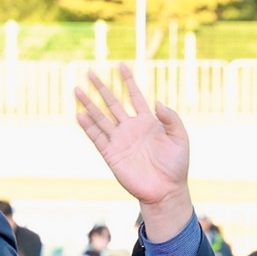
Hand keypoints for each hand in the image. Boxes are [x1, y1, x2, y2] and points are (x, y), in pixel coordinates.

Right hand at [74, 64, 196, 241]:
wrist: (165, 190)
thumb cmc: (176, 165)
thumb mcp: (180, 138)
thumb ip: (171, 119)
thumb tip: (157, 101)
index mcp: (148, 122)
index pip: (135, 96)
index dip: (128, 81)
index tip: (121, 65)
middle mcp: (131, 128)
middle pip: (112, 103)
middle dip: (101, 87)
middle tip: (89, 72)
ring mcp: (120, 140)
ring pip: (100, 117)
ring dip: (88, 104)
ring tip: (77, 89)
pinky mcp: (111, 154)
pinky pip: (97, 137)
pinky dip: (88, 126)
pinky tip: (79, 114)